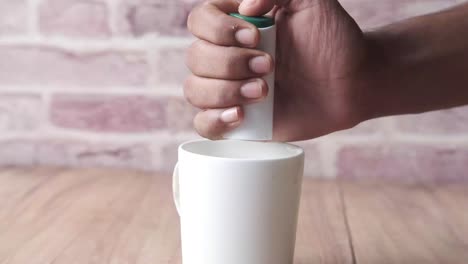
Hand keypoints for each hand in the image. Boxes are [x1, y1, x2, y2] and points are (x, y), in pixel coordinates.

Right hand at [185, 0, 370, 140]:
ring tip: (264, 92)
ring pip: (194, 91)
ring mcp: (228, 89)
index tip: (257, 36)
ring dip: (225, 91)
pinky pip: (203, 124)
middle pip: (195, 57)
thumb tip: (244, 7)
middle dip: (231, 63)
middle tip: (270, 66)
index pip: (199, 20)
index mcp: (235, 25)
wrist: (351, 82)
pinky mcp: (236, 121)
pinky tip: (241, 116)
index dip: (219, 30)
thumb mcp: (311, 0)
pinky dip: (215, 121)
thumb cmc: (331, 39)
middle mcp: (225, 56)